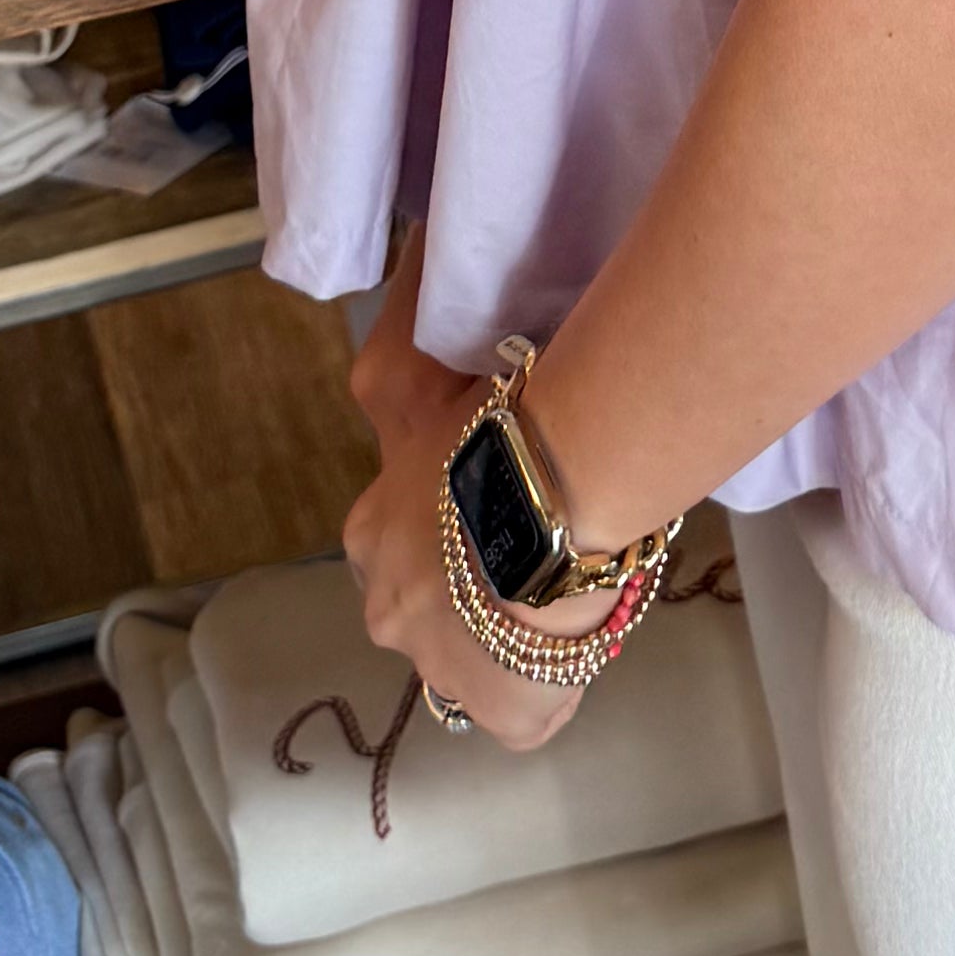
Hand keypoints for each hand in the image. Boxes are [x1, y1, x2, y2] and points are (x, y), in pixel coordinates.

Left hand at [344, 290, 586, 753]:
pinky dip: (546, 691)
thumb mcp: (433, 358)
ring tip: (562, 595)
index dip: (437, 505)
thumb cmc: (497, 421)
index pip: (390, 519)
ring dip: (499, 632)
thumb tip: (413, 242)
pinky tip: (578, 655)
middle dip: (459, 575)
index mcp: (376, 518)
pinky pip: (521, 713)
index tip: (481, 490)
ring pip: (464, 653)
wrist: (552, 508)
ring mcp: (439, 663)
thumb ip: (424, 323)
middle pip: (417, 594)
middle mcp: (388, 596)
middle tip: (531, 538)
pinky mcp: (501, 709)